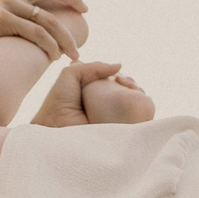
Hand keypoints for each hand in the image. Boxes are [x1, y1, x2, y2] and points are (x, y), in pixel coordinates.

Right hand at [0, 0, 89, 57]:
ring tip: (72, 54)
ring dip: (64, 39)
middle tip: (84, 23)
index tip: (81, 6)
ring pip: (46, 19)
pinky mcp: (0, 17)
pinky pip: (36, 32)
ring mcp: (2, 0)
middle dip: (72, 3)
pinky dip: (49, 46)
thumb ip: (13, 9)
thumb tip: (39, 16)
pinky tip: (53, 57)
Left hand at [33, 61, 149, 127]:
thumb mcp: (71, 75)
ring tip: (129, 89)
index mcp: (95, 95)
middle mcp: (106, 107)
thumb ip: (93, 66)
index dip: (121, 77)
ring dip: (137, 92)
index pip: (116, 83)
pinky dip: (142, 107)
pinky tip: (134, 99)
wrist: (56, 130)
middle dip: (131, 83)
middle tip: (123, 82)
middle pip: (128, 91)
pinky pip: (139, 118)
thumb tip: (119, 66)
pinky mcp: (121, 131)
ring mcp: (114, 120)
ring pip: (136, 103)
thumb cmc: (58, 103)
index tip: (118, 76)